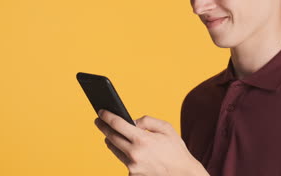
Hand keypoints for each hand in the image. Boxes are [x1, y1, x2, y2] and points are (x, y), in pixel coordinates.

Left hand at [94, 110, 208, 175]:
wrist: (182, 174)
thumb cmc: (176, 150)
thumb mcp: (166, 128)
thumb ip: (147, 121)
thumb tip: (132, 122)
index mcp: (142, 140)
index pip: (118, 124)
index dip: (107, 117)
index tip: (100, 111)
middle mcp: (134, 154)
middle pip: (111, 137)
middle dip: (103, 127)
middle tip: (98, 121)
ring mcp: (132, 166)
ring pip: (114, 150)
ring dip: (111, 140)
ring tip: (110, 134)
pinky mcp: (132, 175)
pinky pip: (124, 160)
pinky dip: (125, 154)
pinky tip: (129, 150)